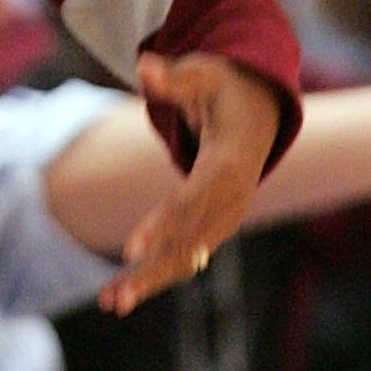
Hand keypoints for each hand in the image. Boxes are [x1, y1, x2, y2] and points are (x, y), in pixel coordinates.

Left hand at [103, 54, 283, 314]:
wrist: (259, 110)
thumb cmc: (223, 88)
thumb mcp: (202, 75)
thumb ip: (172, 77)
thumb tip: (145, 66)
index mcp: (229, 166)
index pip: (193, 200)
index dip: (163, 225)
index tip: (132, 248)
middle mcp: (231, 200)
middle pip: (188, 240)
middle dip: (151, 268)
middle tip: (116, 296)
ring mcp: (226, 218)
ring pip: (185, 257)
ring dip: (148, 281)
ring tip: (111, 304)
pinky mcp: (214, 228)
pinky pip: (184, 256)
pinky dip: (155, 274)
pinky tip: (121, 294)